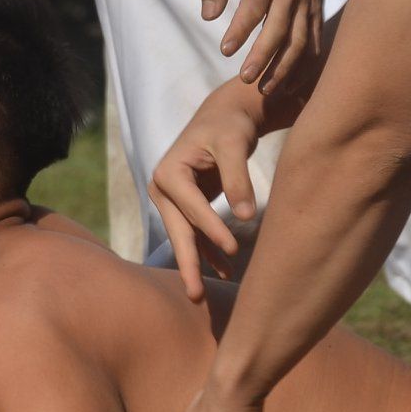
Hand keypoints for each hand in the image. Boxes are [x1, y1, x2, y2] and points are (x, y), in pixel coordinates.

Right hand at [147, 78, 271, 300]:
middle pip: (179, 230)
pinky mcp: (187, 205)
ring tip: (205, 296)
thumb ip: (238, 179)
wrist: (225, 115)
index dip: (213, 229)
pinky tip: (223, 272)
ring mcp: (173, 199)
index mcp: (169, 172)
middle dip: (189, 263)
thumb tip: (247, 217)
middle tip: (195, 296)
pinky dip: (210, 252)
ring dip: (200, 263)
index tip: (234, 250)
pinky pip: (196, 233)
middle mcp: (164, 188)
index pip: (192, 208)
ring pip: (186, 237)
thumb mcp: (234, 144)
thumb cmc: (229, 125)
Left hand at [202, 0, 334, 91]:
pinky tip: (291, 86)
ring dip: (284, 69)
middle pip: (278, 31)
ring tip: (266, 89)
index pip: (253, 8)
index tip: (225, 50)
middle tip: (245, 78)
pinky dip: (305, 67)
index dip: (240, 31)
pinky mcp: (315, 14)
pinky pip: (313, 44)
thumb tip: (208, 16)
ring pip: (298, 42)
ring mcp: (305, 6)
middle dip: (263, 57)